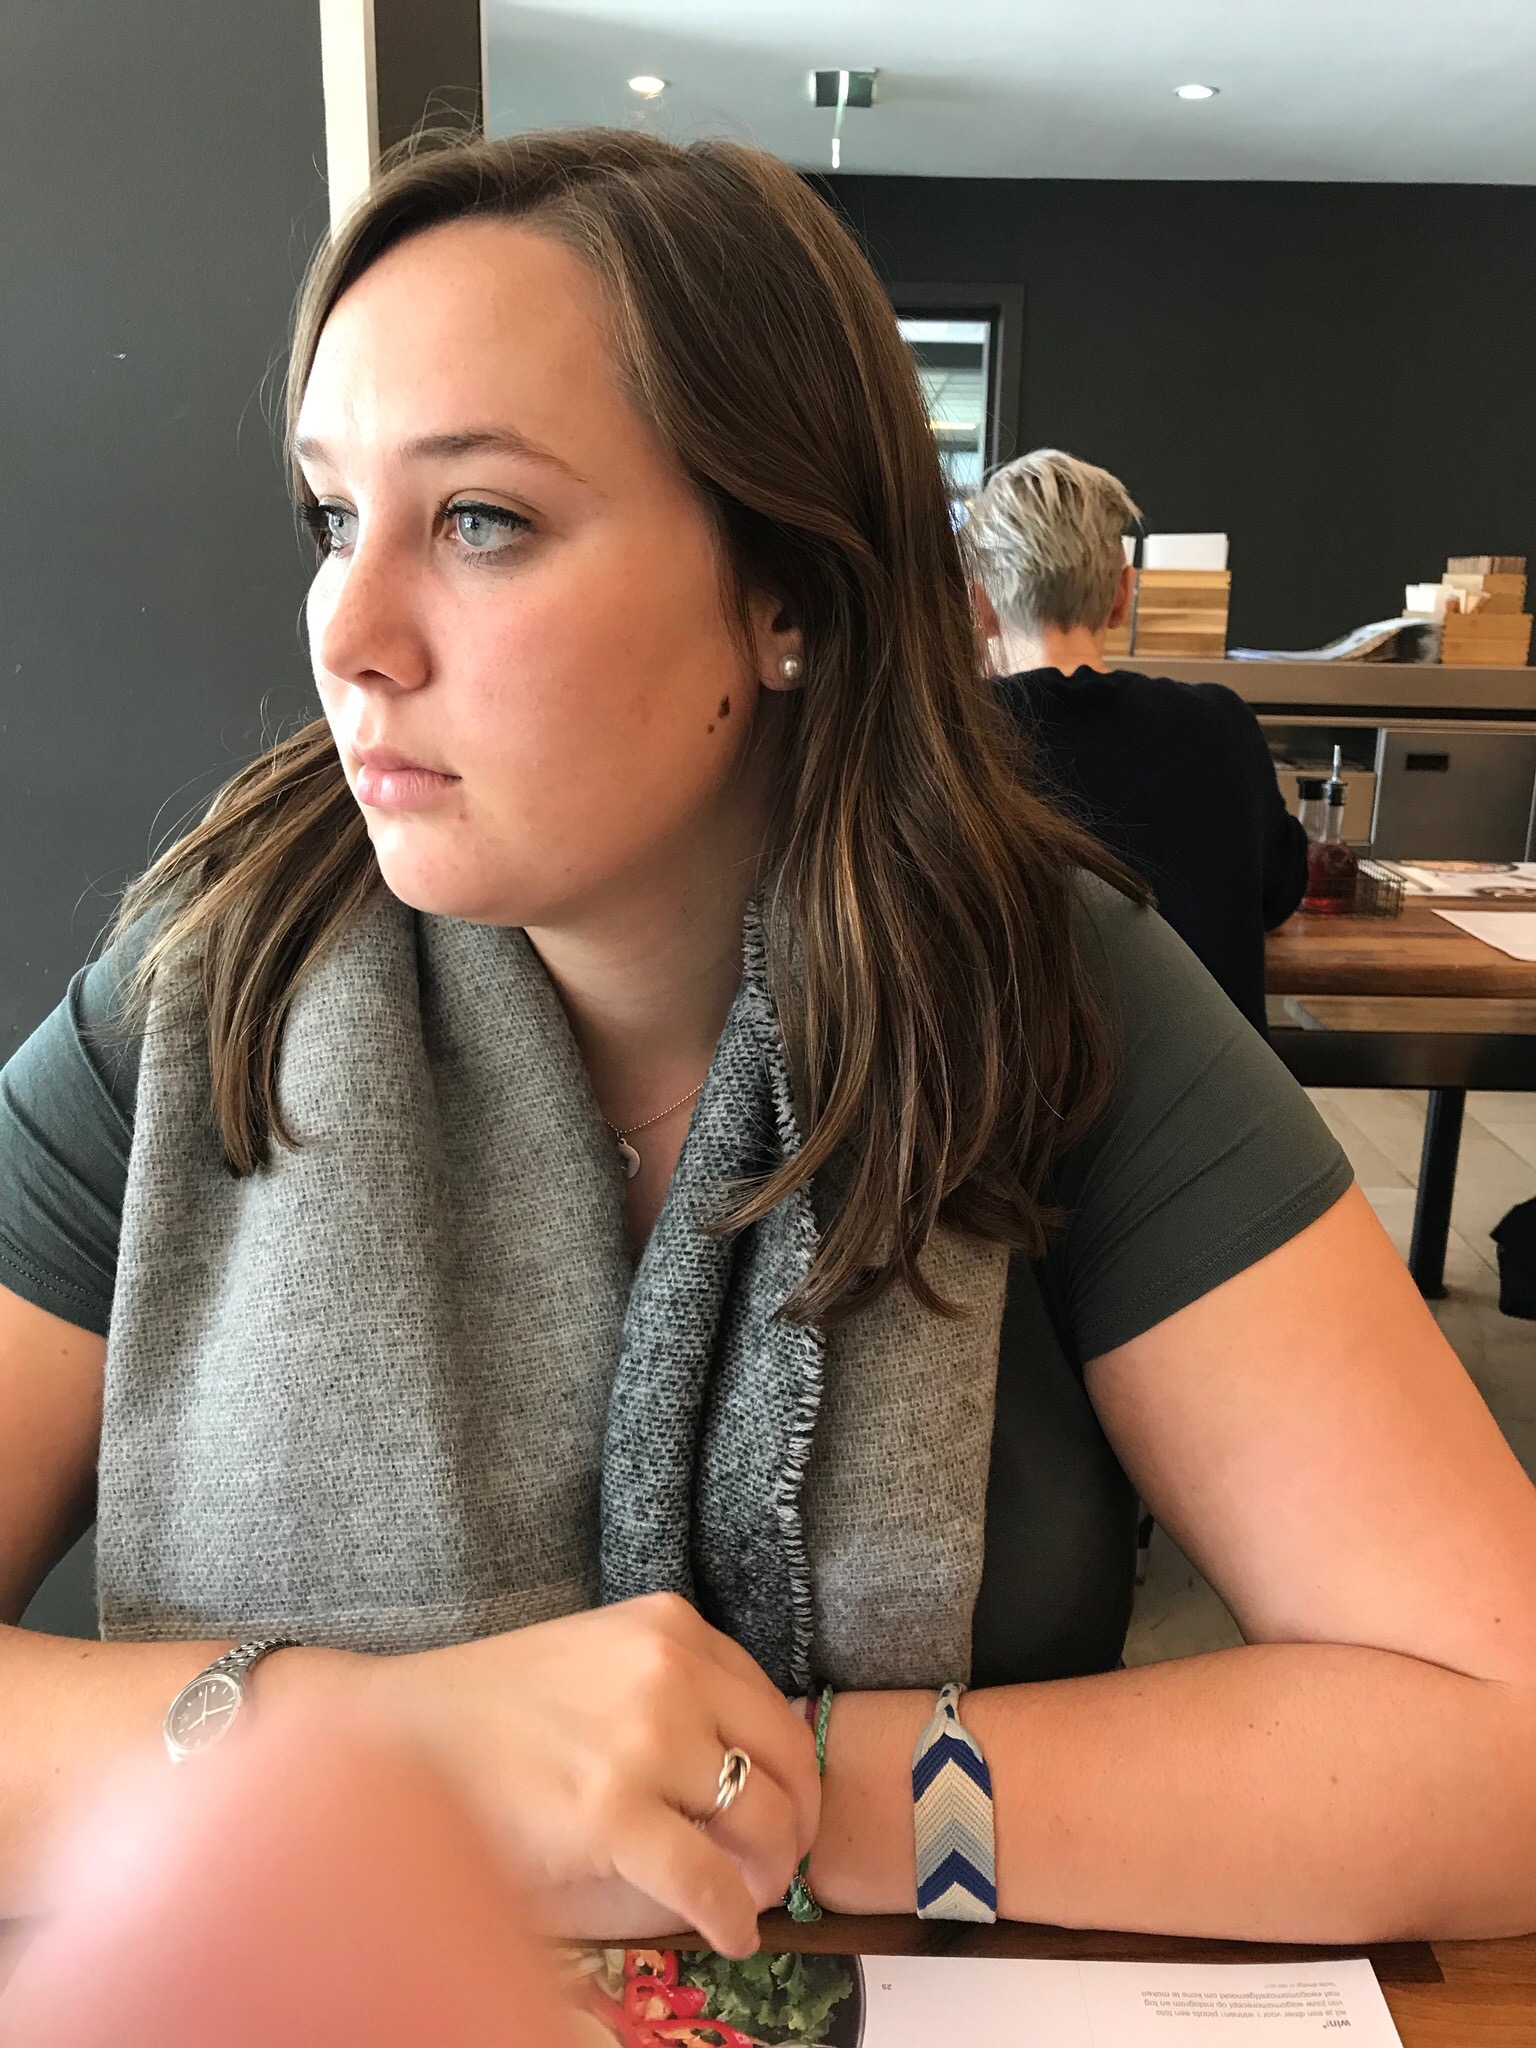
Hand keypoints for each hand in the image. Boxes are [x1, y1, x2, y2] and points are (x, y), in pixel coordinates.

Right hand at [360, 1594, 819, 1955]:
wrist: (395, 1734)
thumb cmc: (494, 1707)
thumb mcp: (599, 1659)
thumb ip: (673, 1689)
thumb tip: (755, 1768)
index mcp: (669, 1624)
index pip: (773, 1703)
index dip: (792, 1769)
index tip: (786, 1806)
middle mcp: (669, 1669)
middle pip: (784, 1759)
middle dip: (796, 1823)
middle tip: (782, 1863)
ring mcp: (644, 1739)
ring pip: (760, 1820)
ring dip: (770, 1874)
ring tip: (752, 1900)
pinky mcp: (611, 1814)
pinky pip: (708, 1880)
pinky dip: (731, 1917)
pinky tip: (729, 1935)